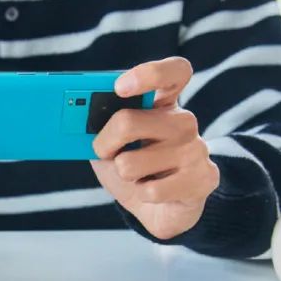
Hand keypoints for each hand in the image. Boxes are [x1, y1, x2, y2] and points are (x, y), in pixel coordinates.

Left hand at [91, 57, 218, 239]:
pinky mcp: (203, 179)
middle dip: (103, 142)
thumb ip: (97, 129)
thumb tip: (77, 122)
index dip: (147, 74)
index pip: (173, 72)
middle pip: (128, 121)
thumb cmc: (136, 171)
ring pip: (130, 163)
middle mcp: (184, 121)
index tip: (119, 87)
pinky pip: (150, 190)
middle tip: (104, 152)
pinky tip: (154, 191)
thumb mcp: (110, 146)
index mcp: (164, 103)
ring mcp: (197, 149)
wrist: (163, 209)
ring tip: (138, 176)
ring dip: (123, 175)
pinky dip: (140, 195)